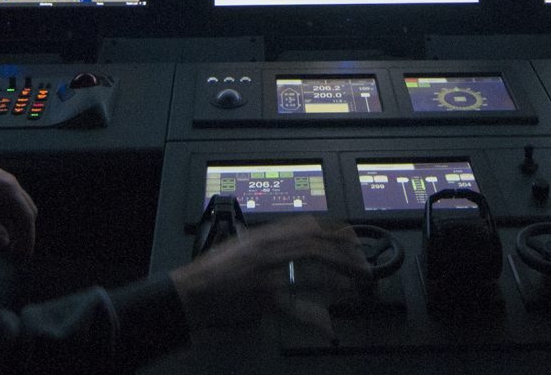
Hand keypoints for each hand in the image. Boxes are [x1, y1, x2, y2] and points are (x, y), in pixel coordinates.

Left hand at [0, 153, 36, 258]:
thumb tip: (5, 244)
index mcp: (11, 191)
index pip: (27, 219)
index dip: (28, 238)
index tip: (25, 256)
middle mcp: (14, 186)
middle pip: (29, 212)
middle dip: (26, 233)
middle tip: (18, 253)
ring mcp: (8, 182)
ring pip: (22, 207)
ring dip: (19, 226)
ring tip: (10, 244)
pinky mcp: (0, 182)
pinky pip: (13, 203)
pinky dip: (12, 217)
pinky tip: (2, 228)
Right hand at [168, 217, 369, 334]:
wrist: (188, 292)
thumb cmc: (212, 273)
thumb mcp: (243, 248)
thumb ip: (270, 246)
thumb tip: (296, 247)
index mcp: (263, 236)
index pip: (307, 225)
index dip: (334, 231)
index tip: (351, 239)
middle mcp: (267, 248)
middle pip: (315, 243)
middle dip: (343, 254)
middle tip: (362, 265)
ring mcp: (266, 272)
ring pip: (312, 268)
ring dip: (338, 278)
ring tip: (355, 286)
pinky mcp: (262, 298)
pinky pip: (294, 307)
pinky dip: (312, 318)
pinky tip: (327, 324)